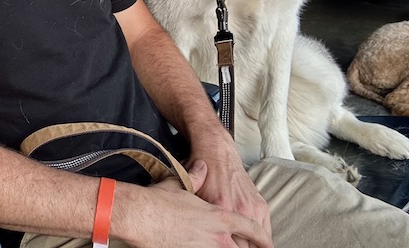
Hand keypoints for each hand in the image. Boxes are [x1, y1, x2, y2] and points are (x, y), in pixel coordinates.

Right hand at [119, 160, 271, 247]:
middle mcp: (219, 236)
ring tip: (222, 244)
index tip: (268, 246)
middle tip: (246, 246)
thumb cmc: (160, 199)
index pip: (253, 230)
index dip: (263, 240)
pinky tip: (200, 246)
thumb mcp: (181, 182)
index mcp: (221, 215)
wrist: (140, 214)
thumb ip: (195, 177)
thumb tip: (200, 168)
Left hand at [190, 139, 272, 247]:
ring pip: (258, 241)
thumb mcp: (193, 195)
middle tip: (232, 247)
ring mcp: (253, 207)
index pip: (228, 243)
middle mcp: (240, 209)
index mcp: (221, 208)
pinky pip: (265, 230)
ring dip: (252, 246)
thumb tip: (198, 234)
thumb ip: (201, 217)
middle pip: (243, 246)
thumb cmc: (202, 174)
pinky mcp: (261, 204)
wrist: (216, 152)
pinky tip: (256, 244)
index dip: (223, 247)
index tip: (222, 247)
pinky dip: (261, 239)